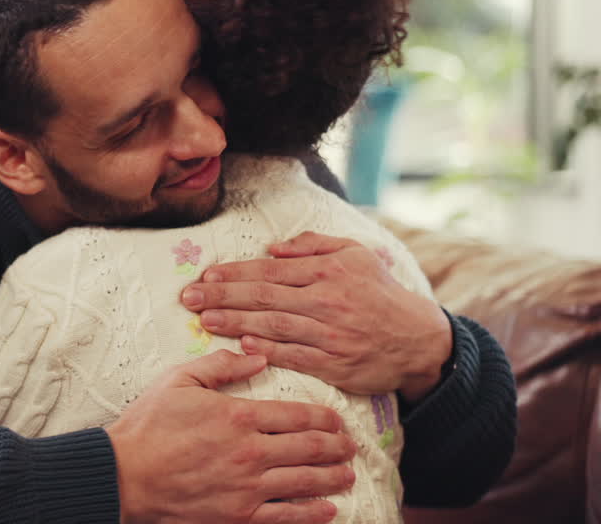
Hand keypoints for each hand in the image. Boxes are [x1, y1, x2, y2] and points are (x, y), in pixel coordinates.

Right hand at [106, 350, 355, 523]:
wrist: (124, 475)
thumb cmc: (148, 425)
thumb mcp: (179, 380)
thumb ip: (221, 365)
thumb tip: (258, 356)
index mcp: (238, 416)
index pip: (298, 415)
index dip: (325, 418)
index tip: (337, 420)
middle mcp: (251, 452)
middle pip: (311, 448)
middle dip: (338, 447)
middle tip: (350, 446)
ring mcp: (248, 488)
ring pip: (307, 482)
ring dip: (333, 478)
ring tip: (346, 474)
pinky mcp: (239, 516)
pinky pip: (288, 517)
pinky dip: (313, 514)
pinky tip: (328, 509)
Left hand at [180, 231, 451, 400]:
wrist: (418, 340)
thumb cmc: (379, 293)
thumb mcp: (355, 254)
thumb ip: (313, 244)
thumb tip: (273, 248)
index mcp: (328, 271)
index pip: (270, 271)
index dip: (234, 273)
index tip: (205, 276)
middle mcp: (327, 300)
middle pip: (264, 296)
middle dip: (222, 296)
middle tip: (189, 298)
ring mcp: (330, 334)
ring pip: (274, 325)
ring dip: (235, 322)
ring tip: (204, 320)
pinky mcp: (335, 364)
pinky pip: (294, 356)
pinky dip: (267, 350)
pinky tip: (241, 344)